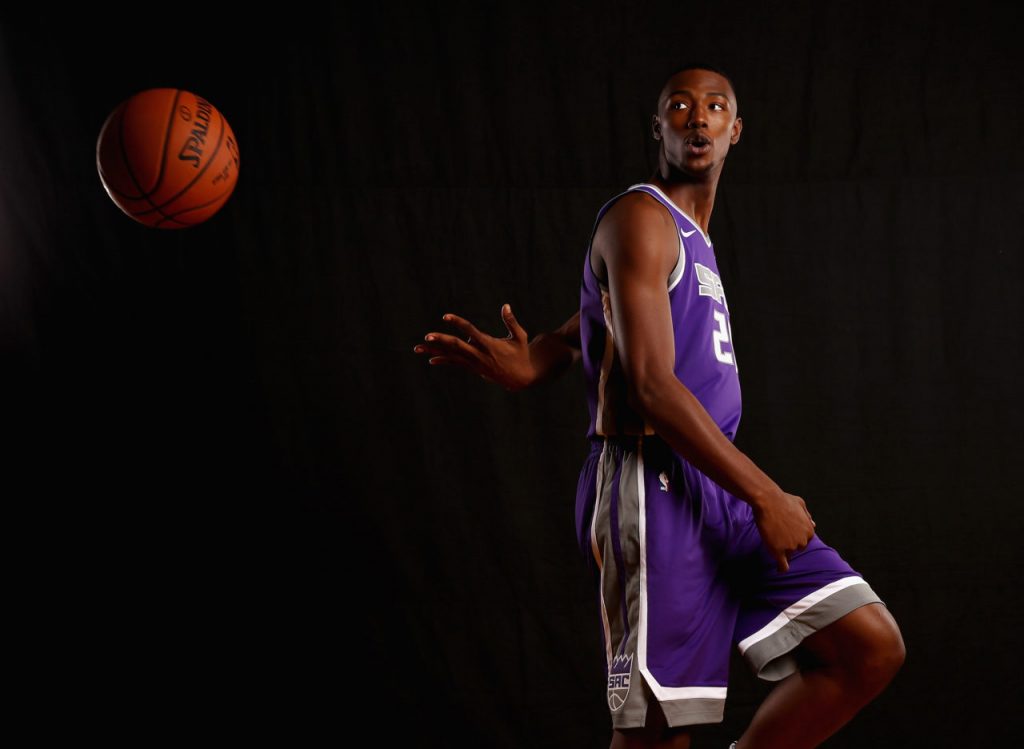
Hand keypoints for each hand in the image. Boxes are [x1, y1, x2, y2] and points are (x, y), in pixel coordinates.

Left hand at [413, 304, 534, 391]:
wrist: (521, 378)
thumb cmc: (521, 354)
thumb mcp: (520, 336)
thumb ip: (511, 321)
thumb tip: (505, 305)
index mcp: (490, 344)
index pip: (470, 331)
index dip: (458, 323)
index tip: (445, 316)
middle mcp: (479, 354)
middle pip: (456, 346)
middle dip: (441, 340)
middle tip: (427, 335)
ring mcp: (475, 363)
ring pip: (452, 356)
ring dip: (434, 351)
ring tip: (418, 348)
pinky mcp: (473, 368)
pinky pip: (456, 363)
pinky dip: (444, 360)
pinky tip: (431, 359)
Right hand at [752, 490, 815, 572]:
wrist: (768, 501)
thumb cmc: (783, 500)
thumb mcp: (800, 504)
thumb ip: (807, 515)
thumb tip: (813, 524)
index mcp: (810, 531)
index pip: (804, 540)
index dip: (795, 536)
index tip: (787, 533)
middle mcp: (803, 541)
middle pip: (797, 548)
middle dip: (789, 543)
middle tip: (778, 533)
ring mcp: (791, 547)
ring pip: (788, 555)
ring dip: (782, 550)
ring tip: (772, 538)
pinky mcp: (778, 551)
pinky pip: (783, 565)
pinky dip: (782, 568)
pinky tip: (780, 570)